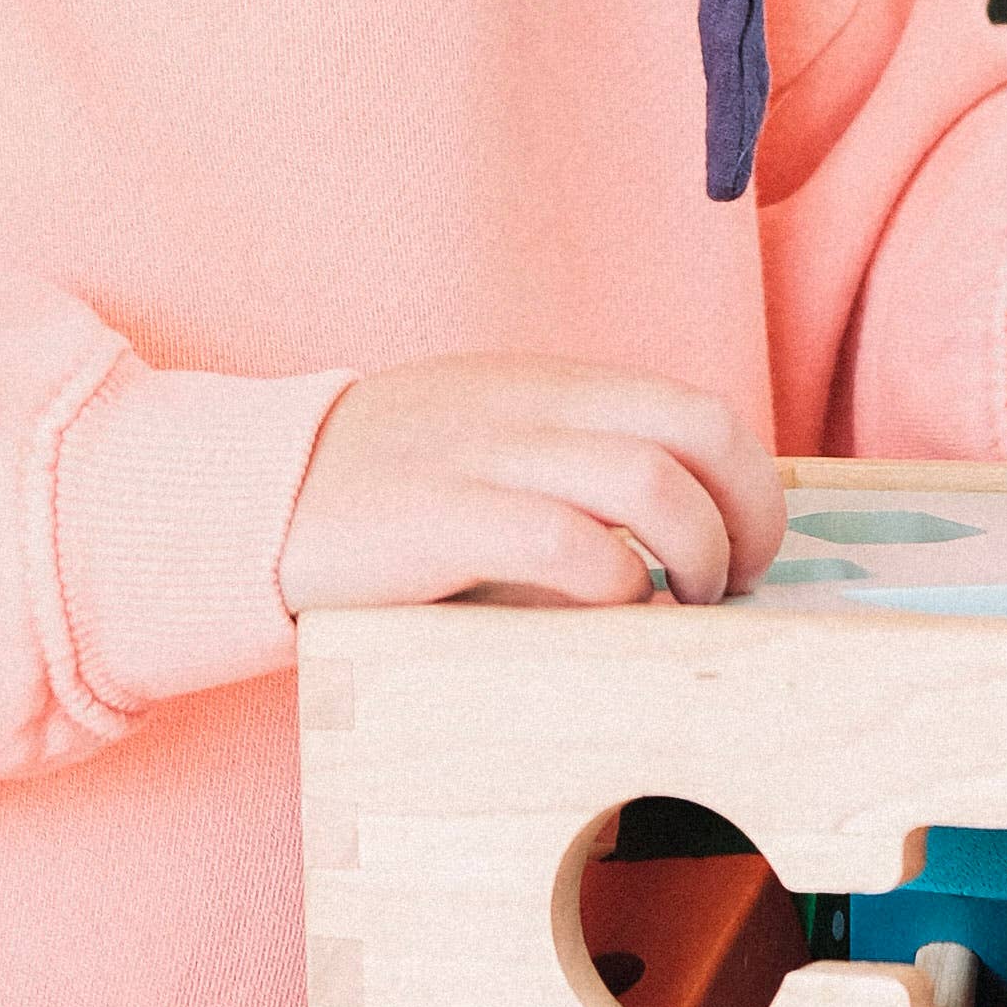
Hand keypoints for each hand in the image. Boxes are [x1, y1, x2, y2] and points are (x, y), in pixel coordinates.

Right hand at [279, 359, 790, 613]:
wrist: (254, 497)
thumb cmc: (384, 496)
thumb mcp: (489, 447)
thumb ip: (572, 469)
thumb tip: (689, 544)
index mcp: (551, 388)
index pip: (698, 410)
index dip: (752, 485)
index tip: (746, 551)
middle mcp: (532, 407)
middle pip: (700, 430)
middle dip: (749, 517)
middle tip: (736, 585)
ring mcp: (489, 457)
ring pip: (649, 481)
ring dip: (696, 555)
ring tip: (680, 607)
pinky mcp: (445, 518)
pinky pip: (568, 543)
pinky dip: (616, 588)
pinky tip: (608, 618)